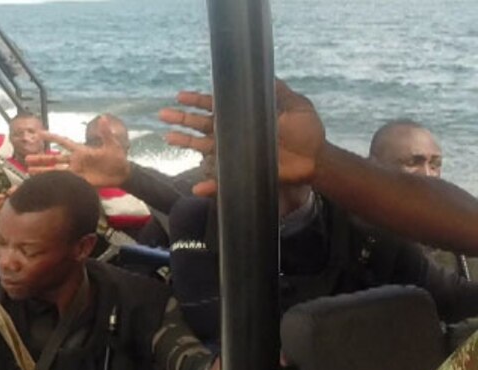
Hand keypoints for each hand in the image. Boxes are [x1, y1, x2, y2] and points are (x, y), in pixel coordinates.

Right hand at [26, 118, 130, 188]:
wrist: (122, 173)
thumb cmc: (117, 157)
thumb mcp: (112, 144)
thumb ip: (105, 133)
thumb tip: (103, 118)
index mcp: (81, 150)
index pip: (63, 142)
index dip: (52, 137)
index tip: (39, 134)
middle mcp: (75, 161)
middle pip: (54, 159)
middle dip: (41, 159)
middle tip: (27, 158)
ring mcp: (76, 172)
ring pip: (56, 171)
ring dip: (43, 171)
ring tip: (29, 171)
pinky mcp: (79, 182)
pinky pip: (64, 182)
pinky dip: (54, 183)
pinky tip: (44, 184)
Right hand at [160, 79, 325, 195]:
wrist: (315, 159)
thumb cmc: (307, 131)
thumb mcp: (296, 105)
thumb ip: (278, 91)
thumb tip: (262, 73)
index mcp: (244, 116)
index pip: (216, 106)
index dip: (198, 101)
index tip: (180, 96)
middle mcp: (234, 134)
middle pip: (202, 124)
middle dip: (182, 119)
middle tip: (163, 114)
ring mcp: (235, 153)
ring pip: (204, 147)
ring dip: (185, 143)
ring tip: (167, 137)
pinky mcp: (241, 172)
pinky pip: (221, 181)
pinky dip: (209, 186)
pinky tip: (196, 187)